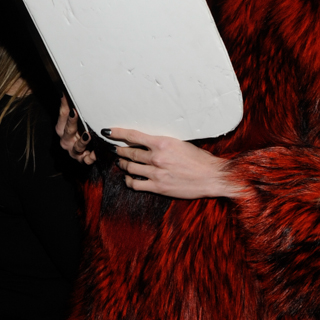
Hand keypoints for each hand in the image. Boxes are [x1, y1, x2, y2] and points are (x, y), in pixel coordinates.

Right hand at [56, 94, 95, 164]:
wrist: (87, 150)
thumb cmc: (81, 130)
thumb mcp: (77, 118)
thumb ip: (72, 106)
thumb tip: (68, 90)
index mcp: (62, 128)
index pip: (62, 116)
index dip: (64, 106)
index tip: (66, 96)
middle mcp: (66, 140)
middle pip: (67, 131)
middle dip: (71, 122)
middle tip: (75, 112)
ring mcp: (74, 151)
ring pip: (76, 147)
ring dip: (82, 142)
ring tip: (87, 135)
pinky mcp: (83, 160)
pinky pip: (87, 159)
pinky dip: (92, 157)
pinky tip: (96, 153)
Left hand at [102, 127, 240, 198]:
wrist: (212, 177)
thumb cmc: (200, 160)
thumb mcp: (180, 144)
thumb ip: (163, 144)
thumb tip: (149, 143)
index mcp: (162, 143)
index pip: (133, 136)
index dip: (118, 133)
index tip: (108, 132)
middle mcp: (156, 157)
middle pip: (129, 152)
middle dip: (120, 150)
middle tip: (115, 149)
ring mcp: (156, 173)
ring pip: (130, 167)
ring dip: (123, 164)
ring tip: (121, 162)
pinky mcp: (158, 187)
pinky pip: (135, 184)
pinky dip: (129, 180)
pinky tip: (129, 178)